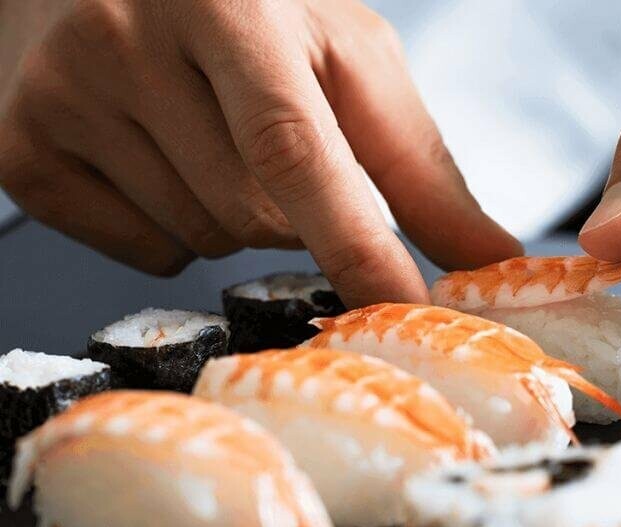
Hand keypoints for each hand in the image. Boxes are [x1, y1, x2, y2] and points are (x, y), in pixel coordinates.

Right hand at [0, 0, 520, 306]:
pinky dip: (175, 230)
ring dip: (235, 219)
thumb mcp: (345, 58)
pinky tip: (161, 159)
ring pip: (201, 240)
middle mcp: (130, 40)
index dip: (356, 246)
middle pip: (254, 217)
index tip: (407, 316)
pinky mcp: (21, 147)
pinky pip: (141, 251)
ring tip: (211, 137)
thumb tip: (488, 260)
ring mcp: (62, 94)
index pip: (296, 149)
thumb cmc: (246, 9)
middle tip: (274, 144)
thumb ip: (417, 164)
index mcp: (232, 5)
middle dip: (294, 214)